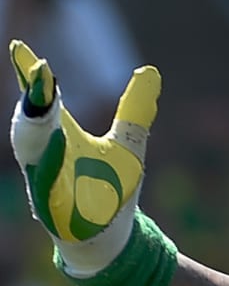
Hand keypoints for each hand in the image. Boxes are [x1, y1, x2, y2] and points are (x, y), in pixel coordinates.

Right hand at [10, 39, 159, 277]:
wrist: (112, 237)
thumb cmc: (112, 190)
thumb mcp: (129, 145)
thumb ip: (135, 111)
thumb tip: (151, 71)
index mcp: (60, 135)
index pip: (43, 100)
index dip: (32, 75)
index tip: (21, 47)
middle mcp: (46, 154)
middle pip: (31, 121)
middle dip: (34, 96)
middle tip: (40, 69)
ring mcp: (45, 181)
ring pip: (32, 150)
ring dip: (37, 127)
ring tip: (45, 103)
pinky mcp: (50, 208)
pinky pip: (44, 185)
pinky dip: (48, 168)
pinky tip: (56, 147)